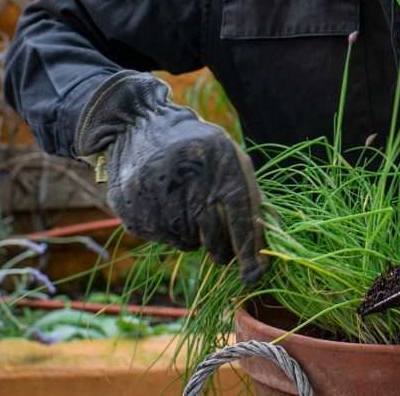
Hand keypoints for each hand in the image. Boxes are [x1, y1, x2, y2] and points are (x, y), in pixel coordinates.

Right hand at [76, 72, 267, 283]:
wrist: (139, 125)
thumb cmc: (197, 149)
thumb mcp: (228, 157)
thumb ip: (249, 195)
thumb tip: (267, 244)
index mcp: (220, 163)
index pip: (241, 216)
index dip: (250, 249)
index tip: (255, 275)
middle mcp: (189, 178)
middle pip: (214, 237)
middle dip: (221, 249)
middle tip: (219, 248)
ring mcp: (157, 193)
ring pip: (187, 241)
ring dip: (193, 237)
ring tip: (185, 207)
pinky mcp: (133, 207)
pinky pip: (162, 238)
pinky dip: (169, 231)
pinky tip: (164, 205)